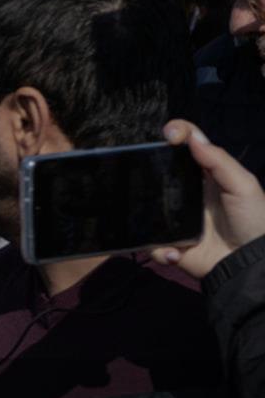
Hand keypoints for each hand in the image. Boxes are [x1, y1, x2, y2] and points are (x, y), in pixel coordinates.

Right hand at [151, 120, 264, 277]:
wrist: (251, 264)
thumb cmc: (253, 220)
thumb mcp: (244, 186)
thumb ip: (219, 161)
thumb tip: (192, 137)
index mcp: (204, 174)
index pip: (187, 145)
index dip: (177, 133)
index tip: (169, 135)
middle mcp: (184, 192)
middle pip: (157, 171)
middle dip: (146, 170)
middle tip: (144, 173)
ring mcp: (174, 218)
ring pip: (145, 207)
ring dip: (147, 215)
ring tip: (164, 224)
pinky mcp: (169, 243)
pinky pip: (152, 242)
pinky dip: (162, 249)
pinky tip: (177, 252)